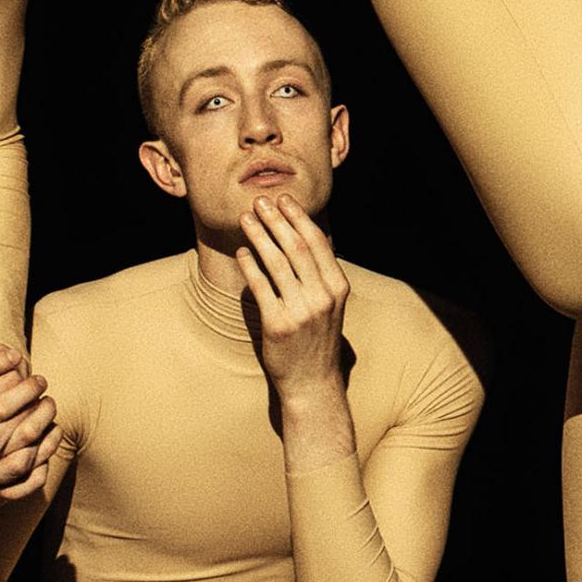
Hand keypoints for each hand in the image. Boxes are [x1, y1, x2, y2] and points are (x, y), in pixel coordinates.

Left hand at [239, 194, 353, 402]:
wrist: (313, 381)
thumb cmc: (318, 339)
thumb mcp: (330, 304)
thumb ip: (321, 274)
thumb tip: (304, 237)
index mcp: (338, 287)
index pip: (317, 243)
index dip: (298, 218)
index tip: (283, 200)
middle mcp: (323, 297)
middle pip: (296, 247)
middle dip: (276, 220)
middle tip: (260, 201)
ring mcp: (301, 311)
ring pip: (277, 263)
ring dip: (259, 236)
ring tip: (246, 219)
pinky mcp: (278, 325)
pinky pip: (260, 287)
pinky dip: (250, 265)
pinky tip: (242, 252)